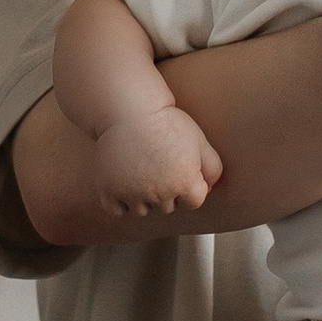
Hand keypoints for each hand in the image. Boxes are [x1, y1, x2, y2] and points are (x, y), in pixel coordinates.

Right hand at [89, 105, 223, 221]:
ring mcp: (132, 194)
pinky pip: (117, 210)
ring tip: (141, 171)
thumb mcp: (200, 141)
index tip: (179, 170)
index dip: (189, 185)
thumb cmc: (166, 122)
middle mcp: (159, 194)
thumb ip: (212, 168)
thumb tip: (210, 188)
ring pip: (142, 210)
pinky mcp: (109, 190)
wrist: (130, 109)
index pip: (193, 202)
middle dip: (166, 191)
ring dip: (143, 197)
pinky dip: (120, 202)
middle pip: (167, 207)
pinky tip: (124, 182)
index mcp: (184, 183)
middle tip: (158, 165)